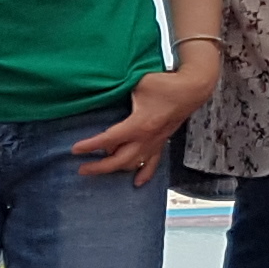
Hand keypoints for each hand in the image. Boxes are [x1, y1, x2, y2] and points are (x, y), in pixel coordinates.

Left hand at [70, 50, 218, 185]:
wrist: (193, 88)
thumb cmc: (165, 84)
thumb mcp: (138, 84)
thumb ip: (120, 89)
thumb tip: (102, 90)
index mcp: (138, 124)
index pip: (109, 139)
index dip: (90, 146)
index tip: (75, 150)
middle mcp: (147, 138)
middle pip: (119, 160)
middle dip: (99, 167)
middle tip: (82, 169)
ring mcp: (156, 142)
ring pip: (134, 164)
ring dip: (117, 169)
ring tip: (100, 170)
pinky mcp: (163, 142)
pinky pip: (153, 163)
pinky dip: (144, 174)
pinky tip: (137, 183)